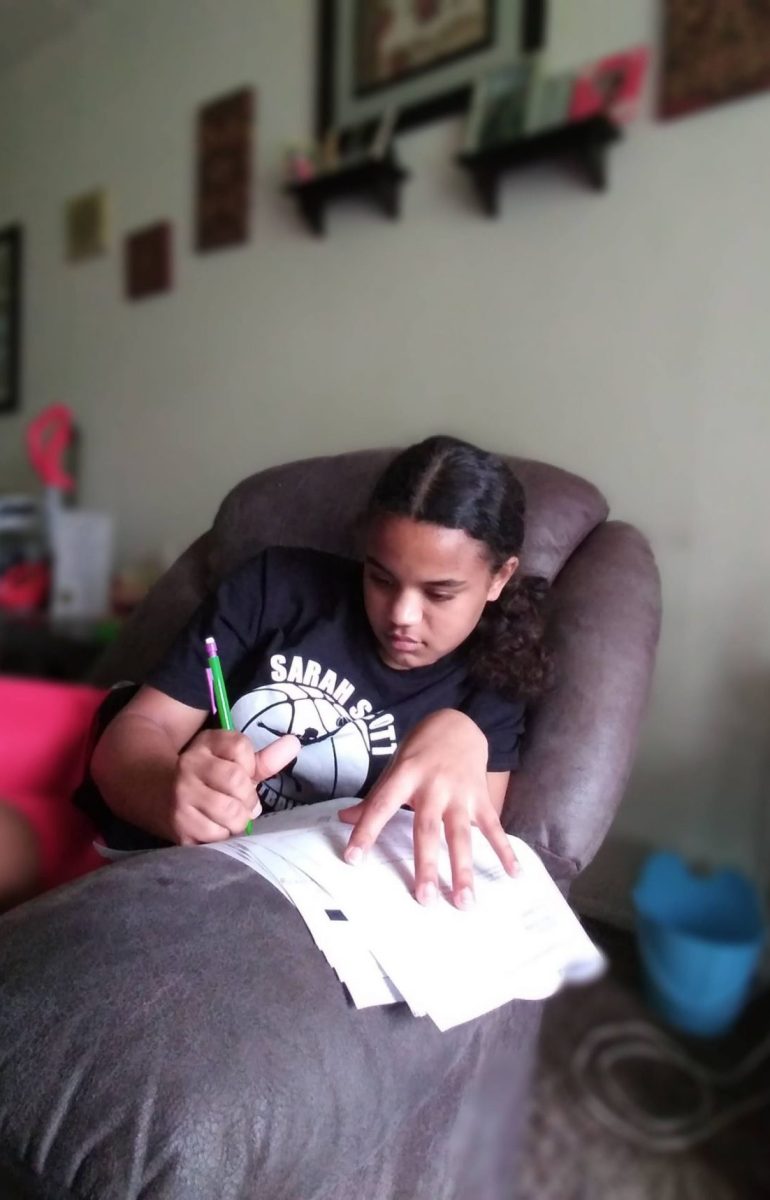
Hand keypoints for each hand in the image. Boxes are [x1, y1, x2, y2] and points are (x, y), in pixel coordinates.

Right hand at [169, 731, 299, 844]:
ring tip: (230, 816)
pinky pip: (216, 835)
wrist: (150, 791)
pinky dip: (223, 835)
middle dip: (247, 797)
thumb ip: (263, 759)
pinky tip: (215, 827)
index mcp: (206, 744)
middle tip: (240, 803)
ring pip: (230, 811)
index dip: (249, 766)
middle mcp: (190, 764)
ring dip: (238, 819)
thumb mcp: (228, 762)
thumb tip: (294, 744)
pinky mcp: (178, 824)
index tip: (242, 774)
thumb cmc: (203, 778)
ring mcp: (181, 795)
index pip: (240, 747)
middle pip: (237, 780)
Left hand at [339, 710, 515, 908]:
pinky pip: (493, 827)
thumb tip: (343, 820)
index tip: (353, 858)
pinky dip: (505, 850)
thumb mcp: (394, 768)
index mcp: (405, 776)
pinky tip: (514, 874)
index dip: (366, 830)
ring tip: (464, 901)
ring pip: (461, 835)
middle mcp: (433, 786)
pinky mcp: (481, 797)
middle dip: (426, 865)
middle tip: (425, 899)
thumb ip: (374, 797)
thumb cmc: (420, 751)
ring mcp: (460, 793)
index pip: (381, 805)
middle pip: (427, 830)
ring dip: (464, 869)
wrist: (458, 724)